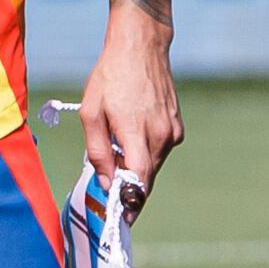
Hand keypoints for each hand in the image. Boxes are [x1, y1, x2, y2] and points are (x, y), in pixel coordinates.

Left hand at [75, 7, 181, 212]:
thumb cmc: (111, 77)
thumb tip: (106, 183)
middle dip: (129, 189)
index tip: (122, 220)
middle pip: (146, 177)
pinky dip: (144, 152)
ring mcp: (173, 131)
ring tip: (116, 150)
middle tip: (112, 196)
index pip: (139, 180)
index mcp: (138, 133)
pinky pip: (159, 150)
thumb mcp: (91, 113)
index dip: (131, 203)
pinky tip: (130, 135)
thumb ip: (97, 152)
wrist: (141, 48)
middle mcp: (162, 136)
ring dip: (135, 168)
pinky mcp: (177, 126)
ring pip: (153, 165)